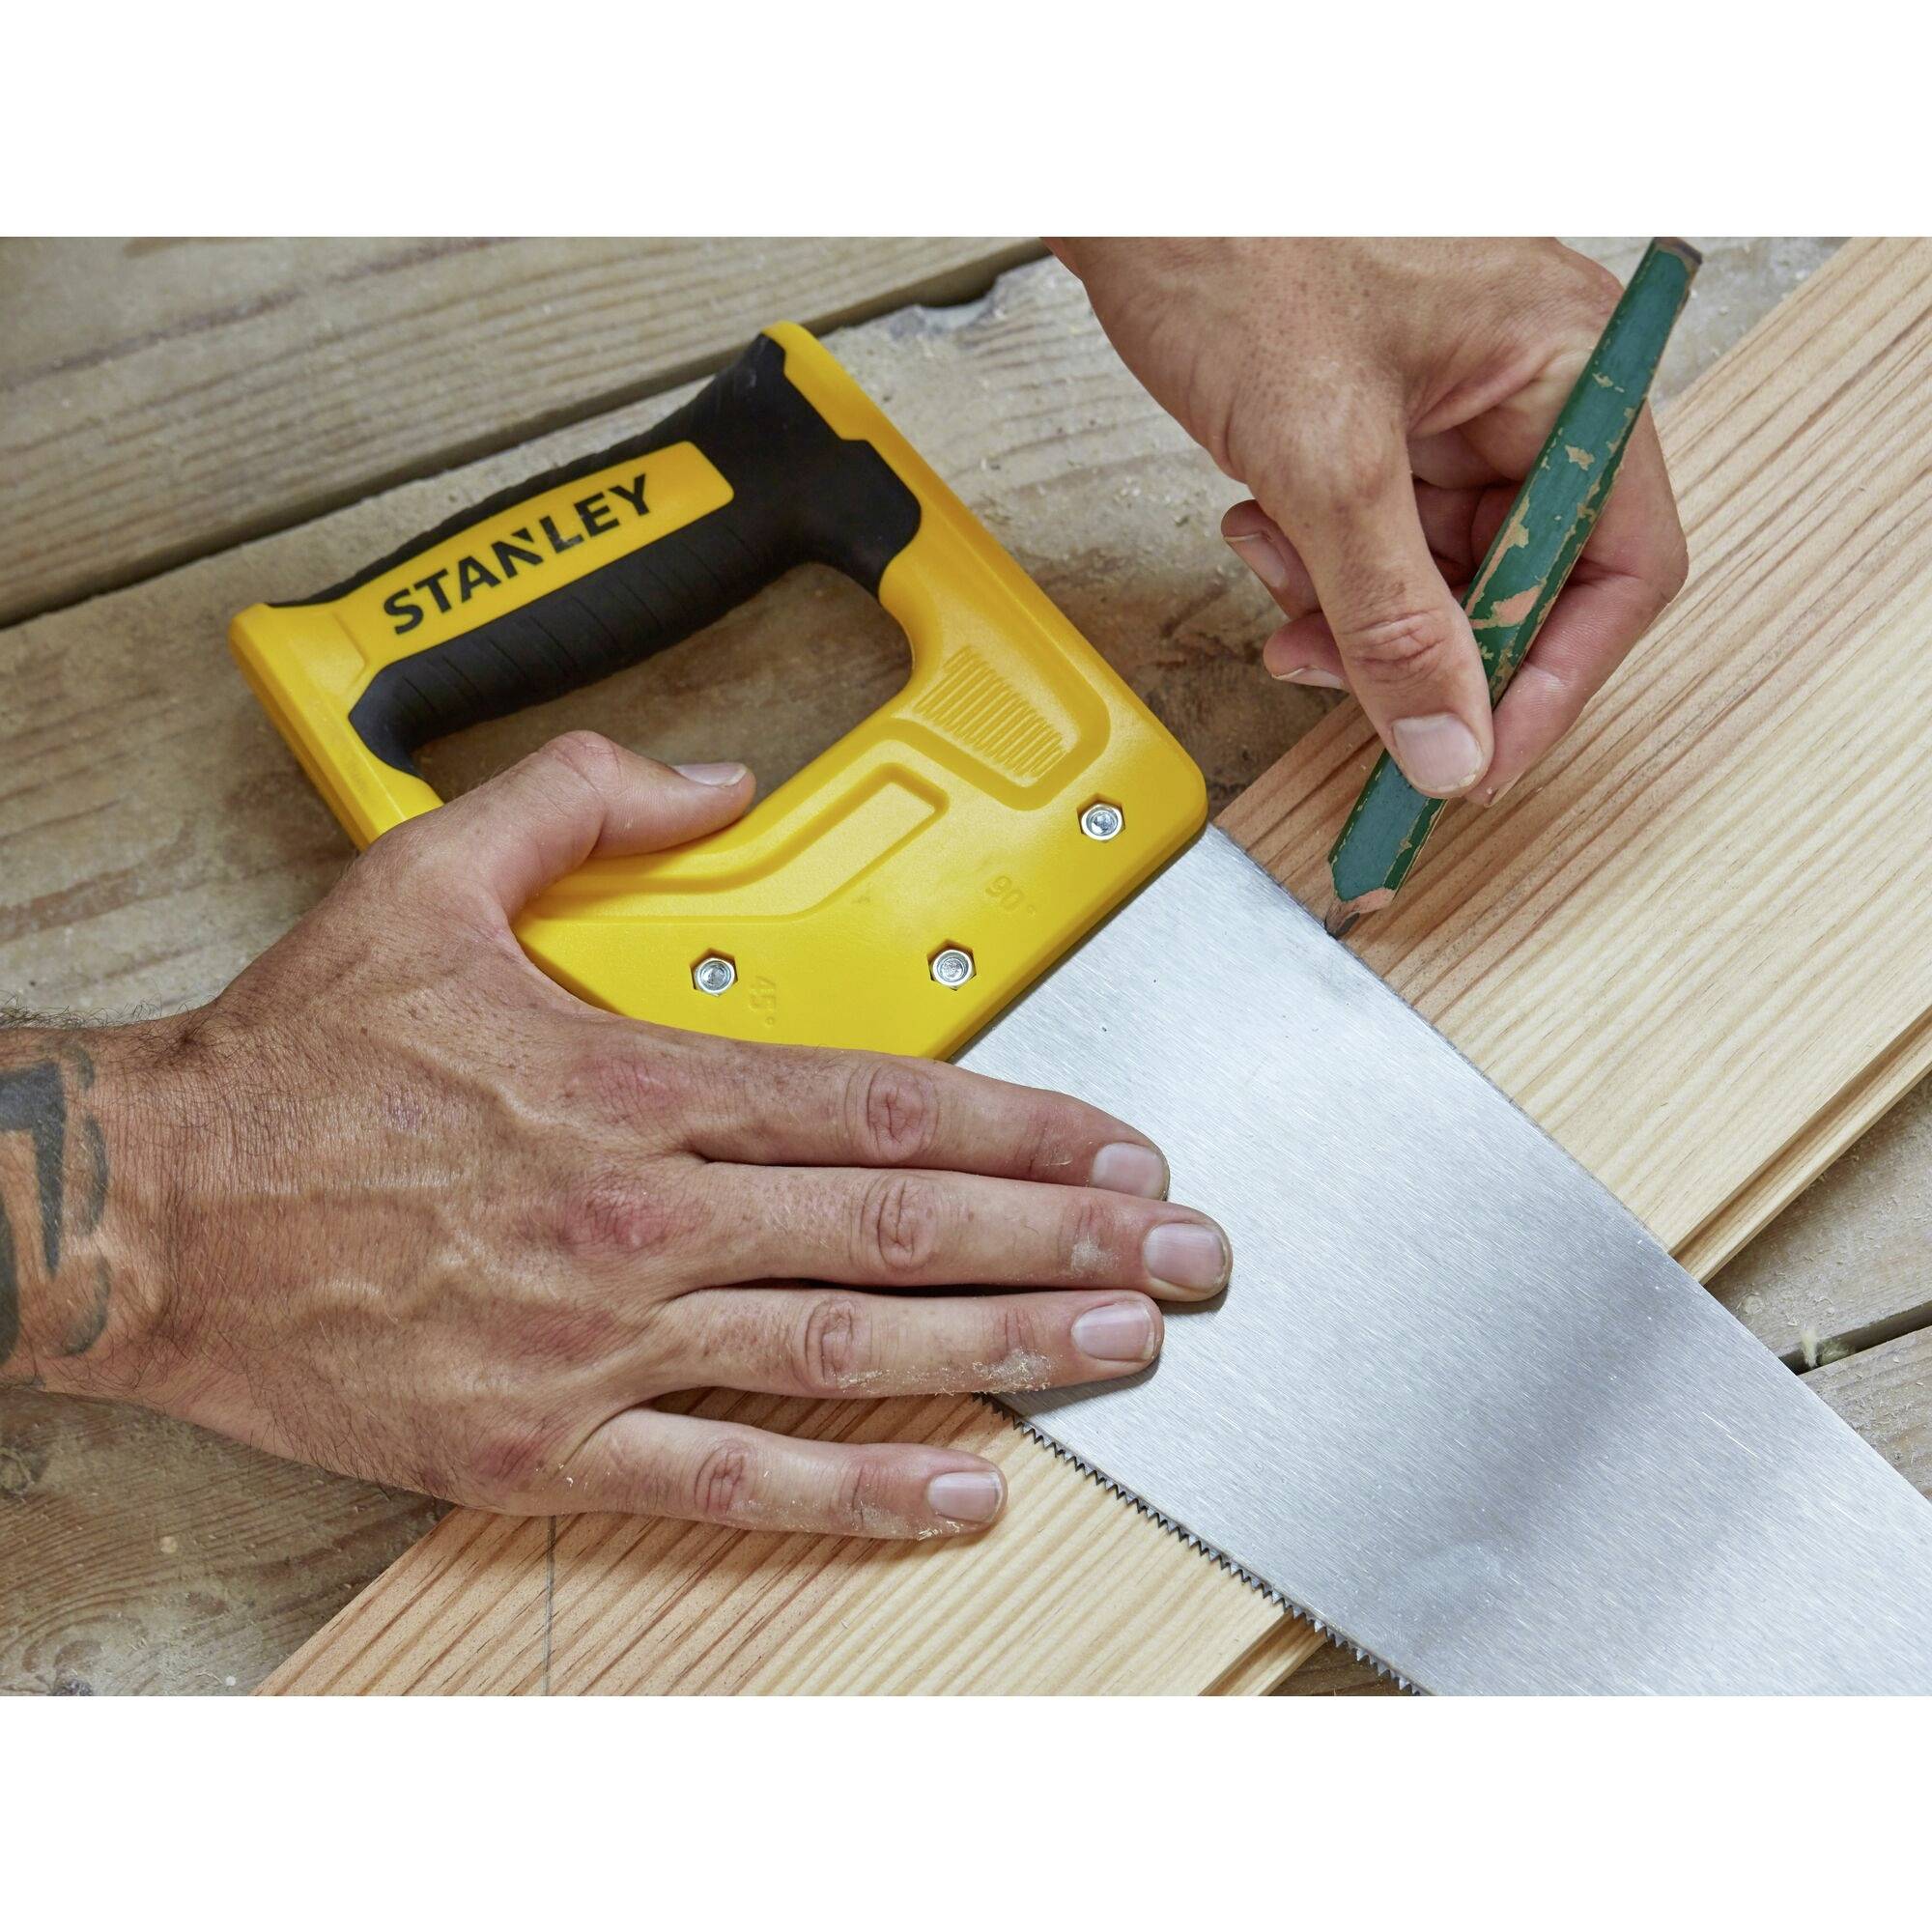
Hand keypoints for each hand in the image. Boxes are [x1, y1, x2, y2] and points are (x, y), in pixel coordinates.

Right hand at [17, 734, 1229, 1539]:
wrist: (152, 1209)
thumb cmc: (293, 1065)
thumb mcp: (429, 876)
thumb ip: (585, 802)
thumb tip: (710, 779)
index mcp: (634, 1082)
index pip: (880, 1101)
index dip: (1024, 1126)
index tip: (1120, 1147)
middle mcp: (643, 1211)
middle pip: (903, 1223)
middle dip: (1066, 1239)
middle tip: (1182, 1256)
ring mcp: (603, 1338)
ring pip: (850, 1346)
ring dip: (1007, 1349)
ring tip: (1123, 1349)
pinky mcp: (546, 1444)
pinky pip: (731, 1477)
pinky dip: (858, 1491)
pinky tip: (964, 1491)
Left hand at [1053, 238, 1689, 801]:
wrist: (1130, 185)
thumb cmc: (1235, 243)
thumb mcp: (1324, 457)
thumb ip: (1392, 618)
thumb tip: (1449, 744)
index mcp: (1566, 365)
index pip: (1621, 566)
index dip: (1553, 679)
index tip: (1480, 760)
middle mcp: (1524, 385)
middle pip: (1520, 581)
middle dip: (1422, 643)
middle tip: (1345, 684)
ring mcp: (1447, 403)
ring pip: (1433, 571)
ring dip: (1348, 606)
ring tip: (1276, 571)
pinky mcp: (1371, 417)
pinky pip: (1372, 536)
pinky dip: (1314, 562)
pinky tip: (1259, 528)